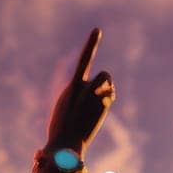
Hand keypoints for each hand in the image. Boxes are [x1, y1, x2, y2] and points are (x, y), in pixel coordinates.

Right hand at [45, 29, 114, 153]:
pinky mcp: (99, 102)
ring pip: (107, 82)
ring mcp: (92, 93)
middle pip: (103, 75)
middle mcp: (82, 86)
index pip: (84, 62)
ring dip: (108, 89)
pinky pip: (110, 96)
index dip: (91, 45)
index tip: (98, 30)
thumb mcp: (65, 116)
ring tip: (99, 104)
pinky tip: (100, 110)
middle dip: (106, 82)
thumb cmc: (62, 133)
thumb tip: (76, 113)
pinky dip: (108, 100)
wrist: (64, 143)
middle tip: (104, 94)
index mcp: (71, 88)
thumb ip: (76, 105)